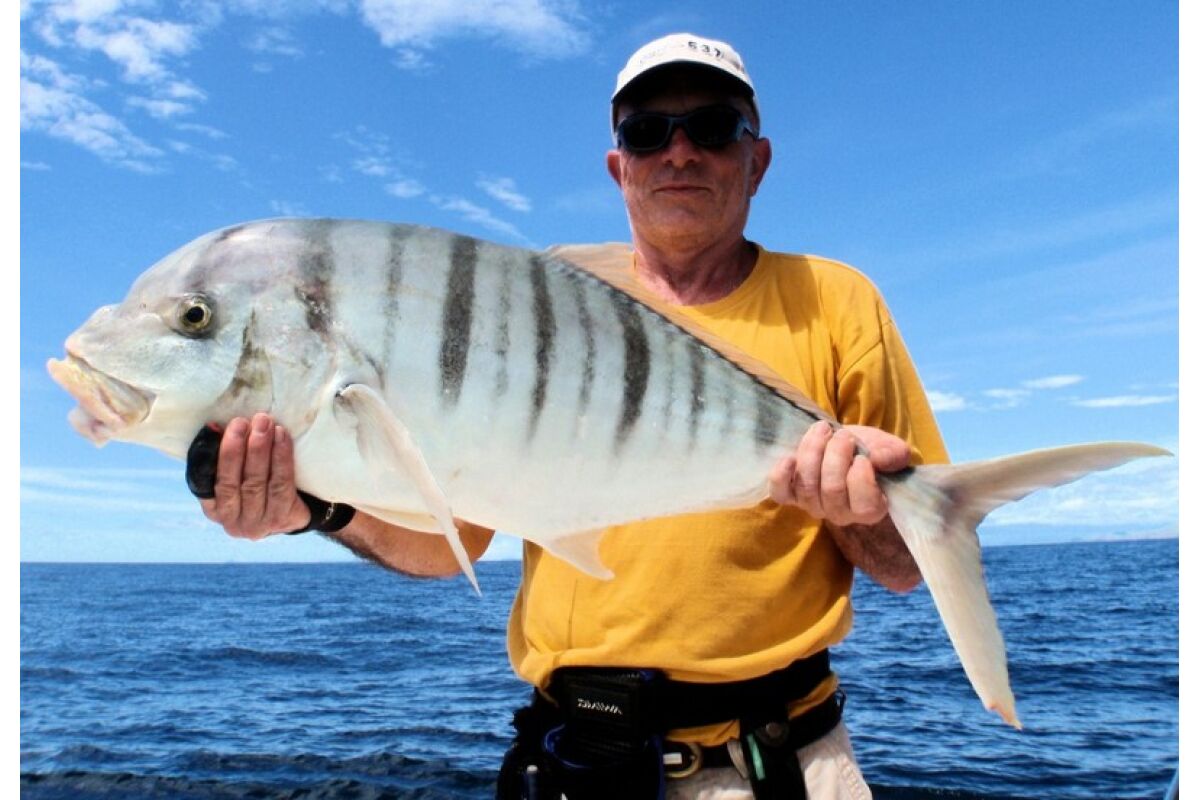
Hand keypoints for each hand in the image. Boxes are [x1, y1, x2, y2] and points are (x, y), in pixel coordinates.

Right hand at [198, 413, 309, 538]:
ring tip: (263, 423)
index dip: (208, 453)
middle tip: (240, 422)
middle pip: (229, 482)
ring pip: (255, 482)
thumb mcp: (240, 475)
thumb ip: (229, 457)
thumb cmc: (264, 485)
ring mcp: (257, 524)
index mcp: (214, 509)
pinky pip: (281, 483)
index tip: (215, 426)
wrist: (300, 511)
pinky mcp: (282, 519)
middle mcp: (232, 521)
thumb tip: (216, 426)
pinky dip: (281, 457)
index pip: (203, 482)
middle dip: (234, 448)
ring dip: (259, 449)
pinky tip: (282, 436)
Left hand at [768, 422, 910, 526]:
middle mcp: (839, 513)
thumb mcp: (889, 449)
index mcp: (870, 509)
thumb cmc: (870, 451)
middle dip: (837, 456)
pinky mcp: (790, 494)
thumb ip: (892, 455)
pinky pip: (780, 492)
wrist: (844, 445)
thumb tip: (877, 459)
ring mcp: (812, 505)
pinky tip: (789, 458)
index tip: (862, 456)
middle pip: (833, 489)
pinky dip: (781, 475)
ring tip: (823, 430)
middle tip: (843, 435)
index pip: (865, 504)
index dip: (861, 477)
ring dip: (813, 452)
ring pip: (807, 485)